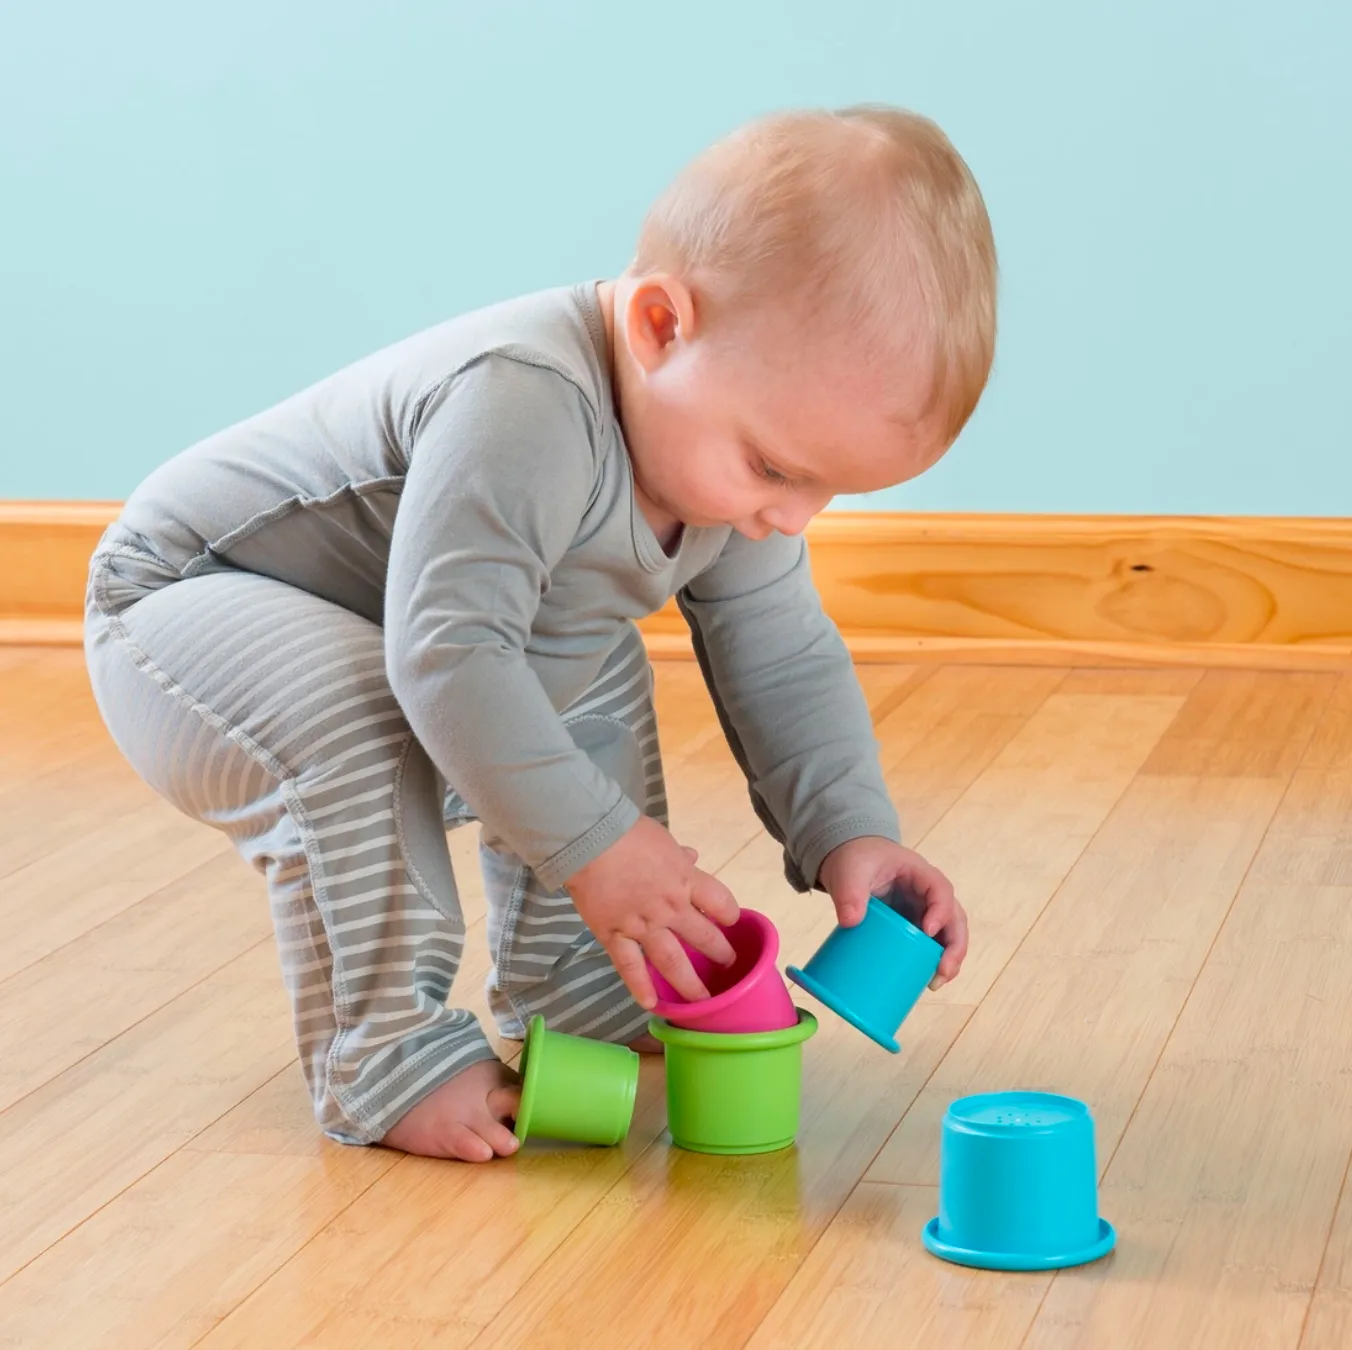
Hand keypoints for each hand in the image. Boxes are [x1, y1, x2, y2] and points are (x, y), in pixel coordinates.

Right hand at [565, 816, 739, 1009]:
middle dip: (719, 953)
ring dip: (689, 983)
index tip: (729, 920)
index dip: (729, 913)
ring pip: (672, 961)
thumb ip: (679, 856)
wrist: (591, 839)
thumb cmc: (628, 833)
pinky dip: (640, 987)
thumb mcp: (664, 840)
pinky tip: (651, 1004)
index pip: (721, 903)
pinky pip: (630, 967)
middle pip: (704, 937)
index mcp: (686, 880)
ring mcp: (643, 926)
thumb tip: (692, 856)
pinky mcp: (615, 935)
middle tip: (727, 964)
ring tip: (702, 1000)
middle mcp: (671, 908)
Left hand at [817, 836, 967, 988]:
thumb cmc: (855, 859)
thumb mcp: (850, 871)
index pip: (941, 890)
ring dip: (949, 959)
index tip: (927, 932)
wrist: (850, 860)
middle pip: (954, 918)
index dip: (940, 911)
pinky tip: (925, 981)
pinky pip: (932, 944)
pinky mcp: (914, 925)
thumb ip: (849, 892)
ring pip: (948, 934)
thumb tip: (850, 922)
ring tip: (934, 983)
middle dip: (954, 946)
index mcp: (919, 873)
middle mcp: (928, 894)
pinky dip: (933, 962)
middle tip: (942, 971)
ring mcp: (923, 910)